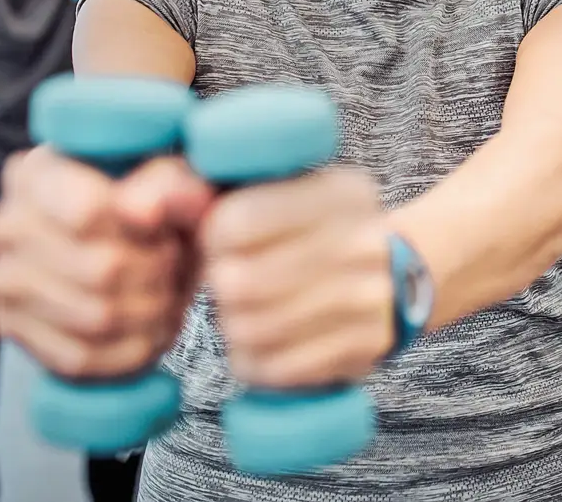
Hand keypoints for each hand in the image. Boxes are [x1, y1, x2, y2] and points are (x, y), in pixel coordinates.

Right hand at [0, 149, 212, 378]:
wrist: (129, 251)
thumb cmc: (150, 211)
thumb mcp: (173, 184)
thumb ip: (170, 186)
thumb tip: (144, 209)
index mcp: (38, 171)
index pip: (91, 212)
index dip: (146, 228)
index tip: (165, 228)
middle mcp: (7, 223)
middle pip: (103, 269)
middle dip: (157, 274)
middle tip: (173, 266)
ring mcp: (2, 278)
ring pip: (96, 316)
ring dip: (150, 313)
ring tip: (165, 295)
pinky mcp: (10, 327)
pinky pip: (80, 356)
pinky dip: (130, 350)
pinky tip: (147, 329)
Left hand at [201, 167, 394, 389]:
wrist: (403, 276)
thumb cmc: (318, 231)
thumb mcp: (286, 190)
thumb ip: (216, 191)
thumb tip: (158, 204)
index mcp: (340, 192)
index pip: (236, 221)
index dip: (213, 237)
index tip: (224, 241)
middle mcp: (362, 243)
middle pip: (238, 283)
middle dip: (221, 287)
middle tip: (232, 282)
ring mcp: (368, 300)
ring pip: (250, 330)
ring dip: (234, 325)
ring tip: (248, 312)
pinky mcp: (362, 350)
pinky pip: (273, 369)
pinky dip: (255, 359)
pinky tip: (266, 342)